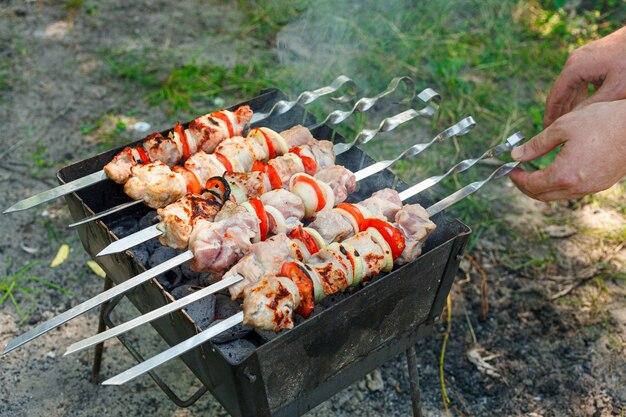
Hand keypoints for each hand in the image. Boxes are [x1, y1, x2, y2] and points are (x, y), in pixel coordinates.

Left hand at [509, 100, 625, 201]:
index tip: (511, 169)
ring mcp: (592, 188)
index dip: (517, 179)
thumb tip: (516, 155)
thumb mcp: (562, 127)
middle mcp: (578, 188)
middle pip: (542, 196)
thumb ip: (536, 144)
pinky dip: (559, 185)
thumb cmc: (602, 121)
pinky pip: (573, 191)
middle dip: (526, 186)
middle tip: (518, 174)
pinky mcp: (602, 184)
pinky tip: (556, 171)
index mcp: (565, 174)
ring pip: (558, 196)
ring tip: (534, 172)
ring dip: (542, 187)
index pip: (532, 185)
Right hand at [543, 26, 625, 127]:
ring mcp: (582, 59)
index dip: (550, 116)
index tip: (546, 131)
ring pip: (571, 87)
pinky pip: (580, 81)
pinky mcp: (592, 59)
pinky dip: (578, 95)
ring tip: (565, 123)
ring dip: (568, 104)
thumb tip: (573, 121)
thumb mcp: (615, 89)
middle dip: (557, 112)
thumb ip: (592, 105)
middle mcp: (574, 62)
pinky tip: (580, 107)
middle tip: (553, 131)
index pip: (555, 97)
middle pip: (560, 92)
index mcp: (574, 68)